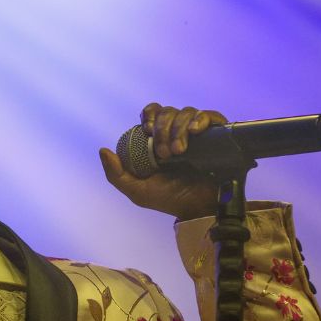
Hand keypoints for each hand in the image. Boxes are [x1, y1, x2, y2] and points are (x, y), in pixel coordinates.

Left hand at [99, 103, 227, 220]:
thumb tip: (103, 150)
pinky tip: (196, 131)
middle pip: (168, 111)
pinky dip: (201, 119)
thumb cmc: (168, 200)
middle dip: (163, 129)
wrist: (198, 209)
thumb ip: (116, 175)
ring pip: (187, 112)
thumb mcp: (137, 190)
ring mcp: (198, 133)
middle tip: (165, 153)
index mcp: (159, 140)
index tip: (147, 130)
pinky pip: (210, 116)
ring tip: (179, 152)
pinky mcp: (217, 136)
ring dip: (179, 129)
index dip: (149, 115)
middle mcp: (178, 132)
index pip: (153, 113)